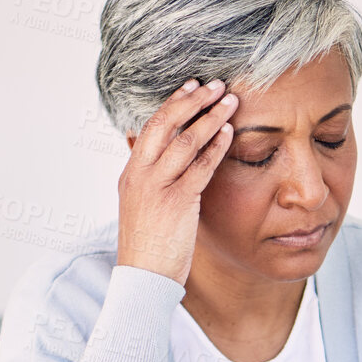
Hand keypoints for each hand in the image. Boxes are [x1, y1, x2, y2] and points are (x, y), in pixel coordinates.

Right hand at [117, 78, 237, 286]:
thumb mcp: (142, 205)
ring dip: (211, 116)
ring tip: (230, 100)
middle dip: (192, 100)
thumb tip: (160, 156)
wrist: (143, 278)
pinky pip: (200, 166)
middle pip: (165, 123)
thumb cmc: (148, 246)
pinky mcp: (176, 202)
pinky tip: (230, 133)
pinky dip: (216, 146)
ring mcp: (157, 187)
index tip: (192, 86)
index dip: (173, 102)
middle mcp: (140, 174)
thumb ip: (151, 178)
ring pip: (185, 140)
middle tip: (215, 84)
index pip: (152, 126)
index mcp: (131, 173)